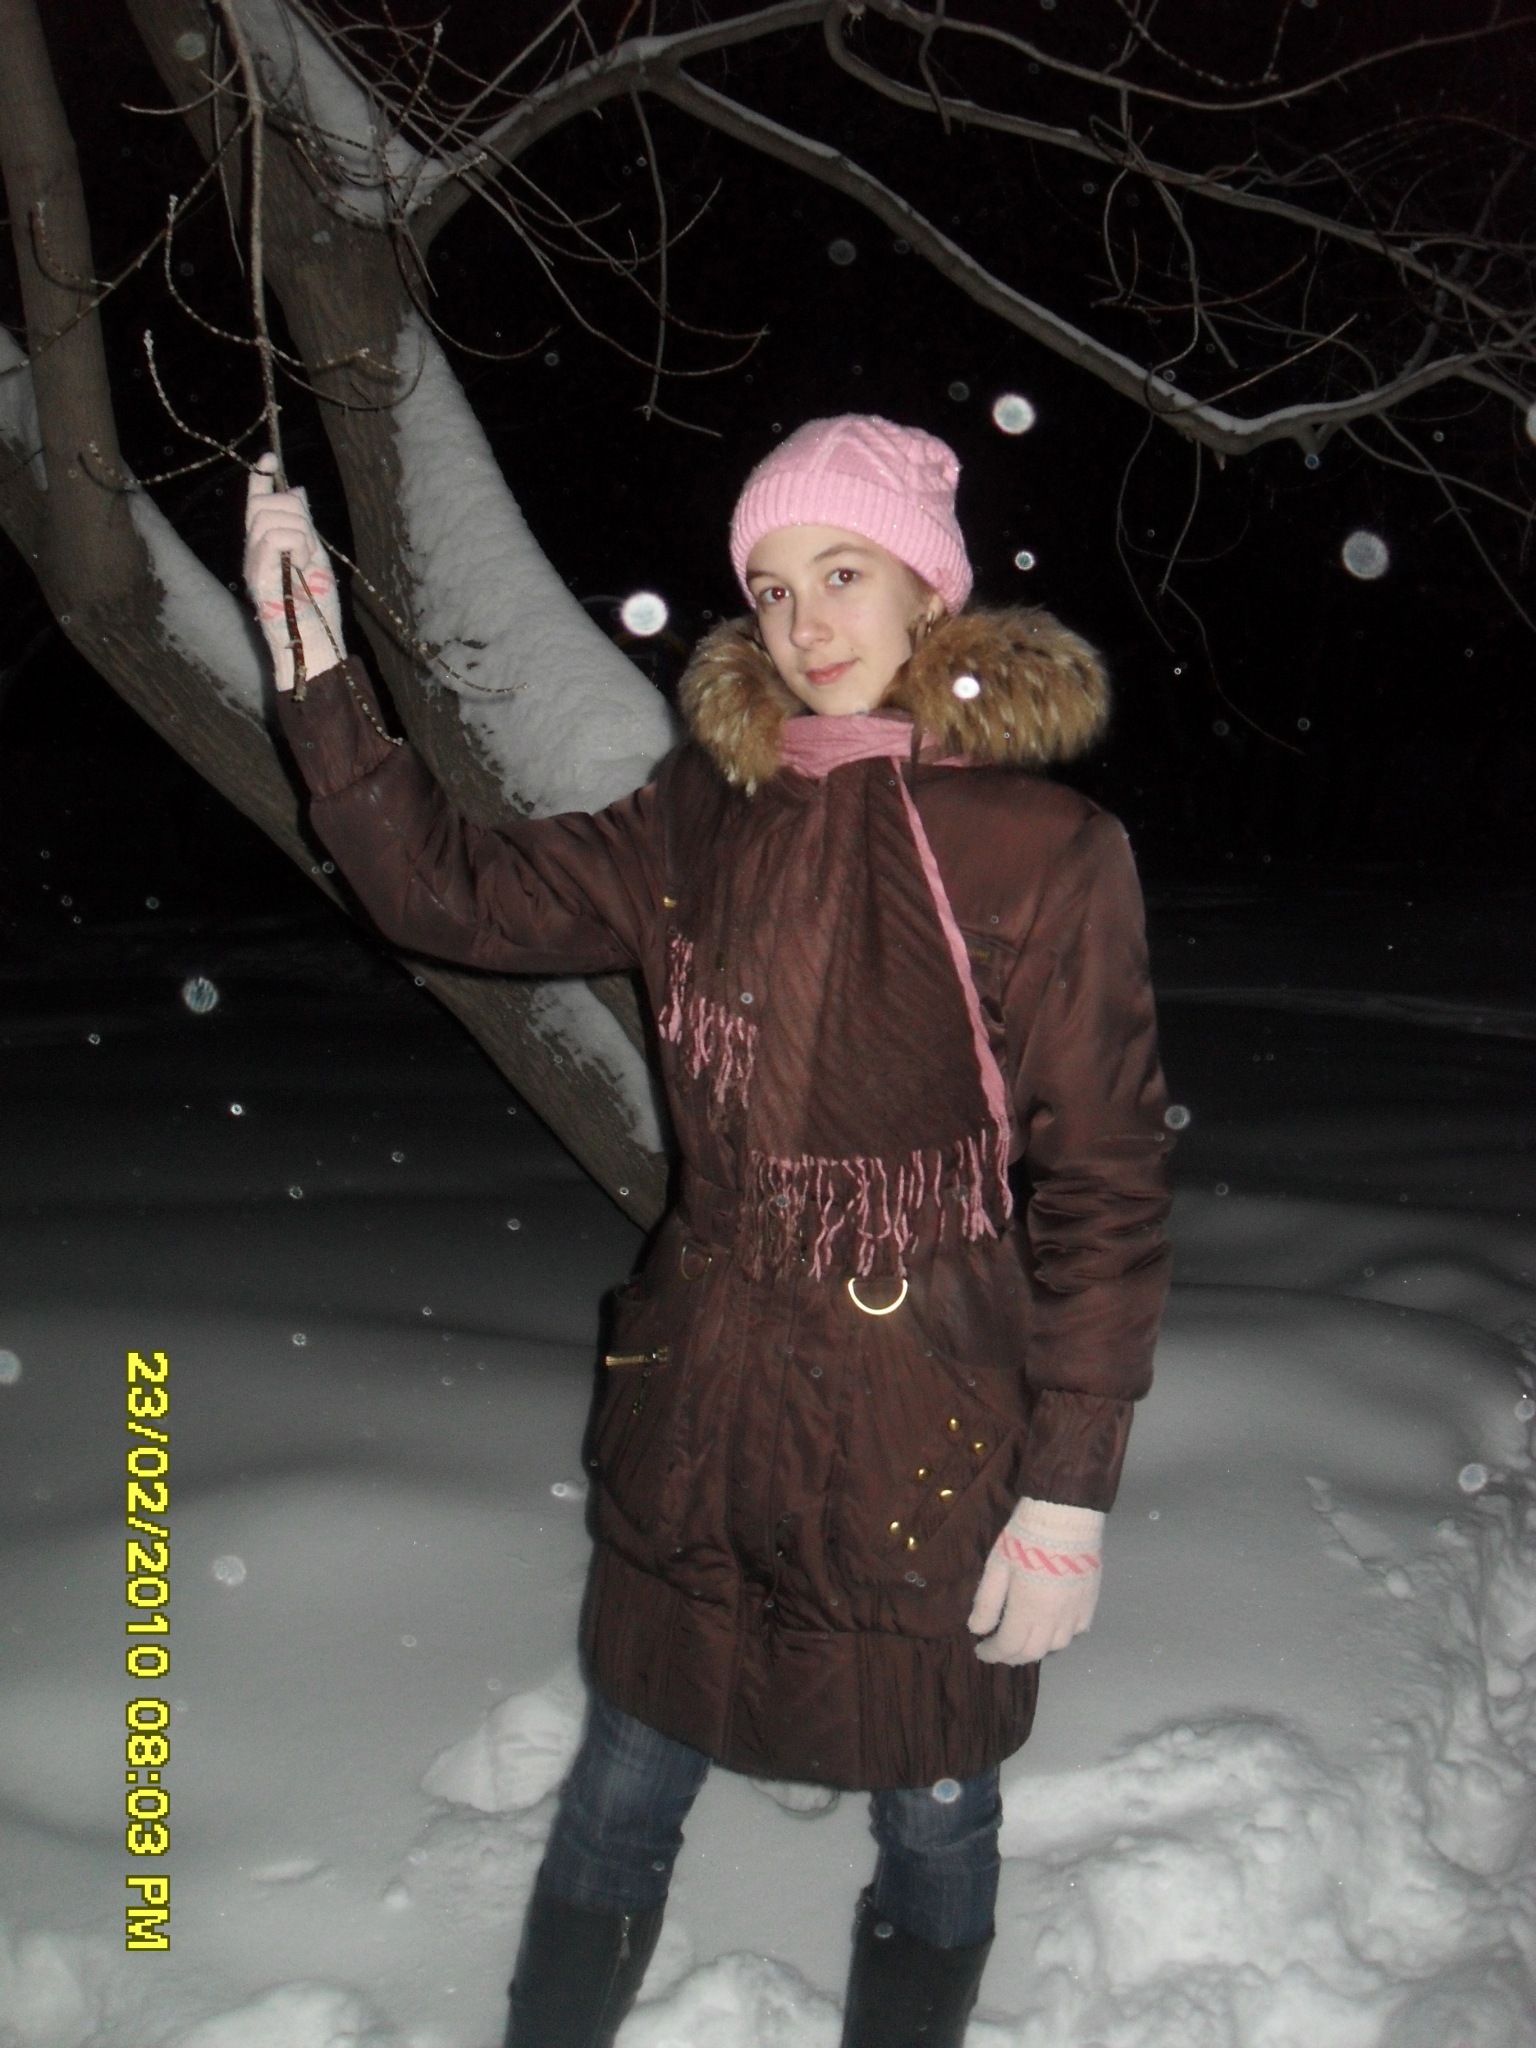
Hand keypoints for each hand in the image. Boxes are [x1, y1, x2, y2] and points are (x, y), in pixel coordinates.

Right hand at [244, 452, 344, 690]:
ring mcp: (252, 562)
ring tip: (306, 560)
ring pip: (270, 518)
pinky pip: (274, 537)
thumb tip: (296, 489)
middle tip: (310, 543)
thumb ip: (304, 524)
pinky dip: (296, 545)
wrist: (315, 641)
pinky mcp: (256, 574)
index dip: (260, 478)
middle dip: (294, 511)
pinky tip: (302, 564)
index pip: (256, 503)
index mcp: (267, 545)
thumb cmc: (317, 607)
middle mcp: (254, 550)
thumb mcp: (315, 555)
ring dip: (299, 533)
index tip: (269, 456)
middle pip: (264, 504)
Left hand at [968, 1496, 1103, 1664]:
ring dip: (1037, 1649)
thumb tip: (977, 1630)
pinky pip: (1077, 1631)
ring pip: (1057, 1646)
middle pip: (1032, 1653)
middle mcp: (1053, 1619)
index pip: (1007, 1646)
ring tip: (1024, 1639)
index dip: (992, 1653)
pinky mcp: (1090, 1602)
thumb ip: (986, 1601)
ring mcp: (1074, 1612)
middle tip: (999, 1649)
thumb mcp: (997, 1566)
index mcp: (1026, 1611)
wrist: (1065, 1517)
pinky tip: (1053, 1627)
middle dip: (1012, 1656)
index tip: (980, 1650)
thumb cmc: (1025, 1538)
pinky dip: (1062, 1636)